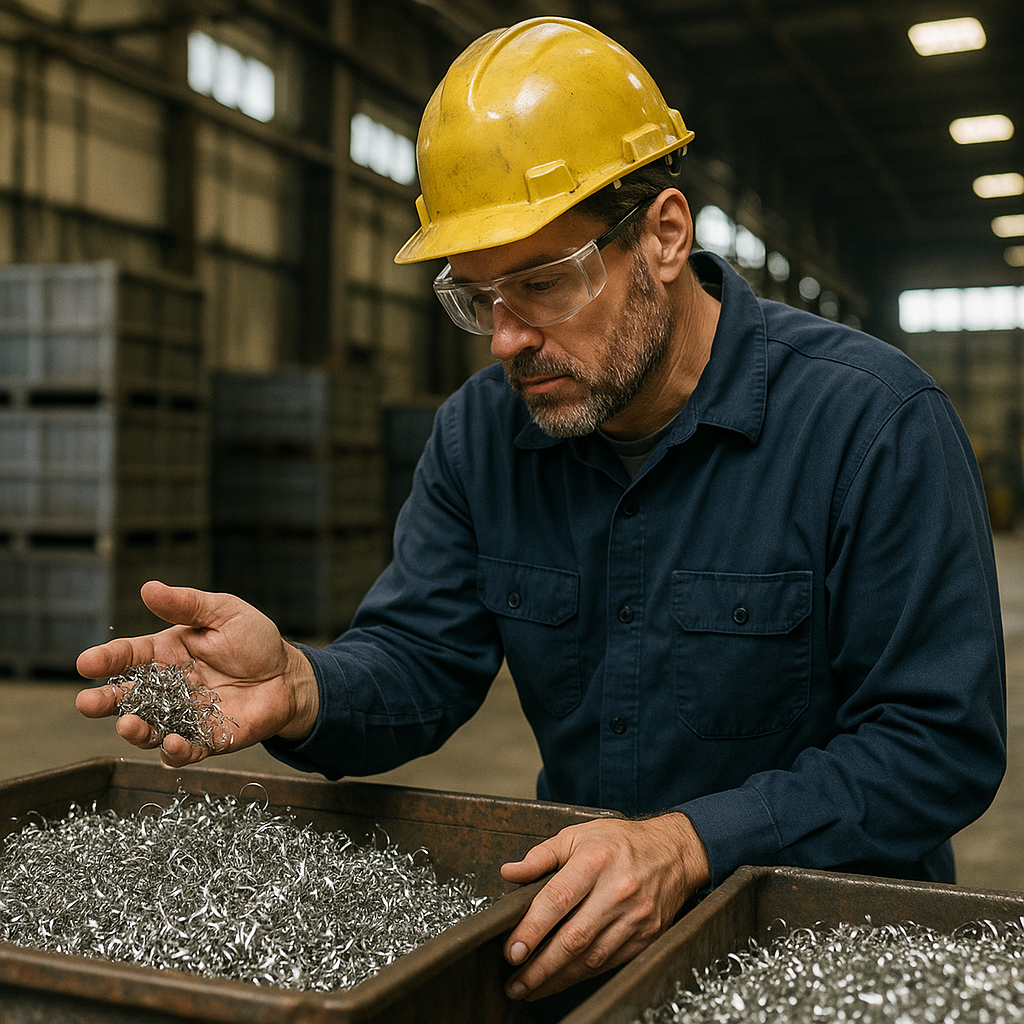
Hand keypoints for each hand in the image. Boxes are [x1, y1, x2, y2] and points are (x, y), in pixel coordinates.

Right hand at [76, 580, 318, 767]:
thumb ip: (187, 604)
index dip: (107, 658)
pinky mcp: (207, 739)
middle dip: (104, 701)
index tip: (87, 662)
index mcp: (167, 653)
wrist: (288, 674)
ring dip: (135, 730)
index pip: (129, 655)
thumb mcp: (224, 612)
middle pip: (127, 697)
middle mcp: (169, 687)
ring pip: (149, 729)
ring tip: (128, 725)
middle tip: (87, 703)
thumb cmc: (254, 640)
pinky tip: (171, 743)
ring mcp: (185, 715)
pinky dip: (174, 752)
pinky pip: (185, 751)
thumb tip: (148, 588)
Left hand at [499, 813, 708, 1000]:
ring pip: (591, 958)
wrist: (674, 852)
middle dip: (540, 966)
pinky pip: (609, 963)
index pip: (558, 900)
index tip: (511, 951)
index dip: (532, 929)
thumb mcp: (578, 835)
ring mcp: (635, 917)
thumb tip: (510, 873)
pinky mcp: (646, 937)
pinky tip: (562, 980)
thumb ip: (542, 856)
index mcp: (595, 861)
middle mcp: (617, 890)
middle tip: (515, 982)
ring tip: (531, 988)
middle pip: (574, 938)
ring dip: (557, 978)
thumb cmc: (621, 842)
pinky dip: (582, 976)